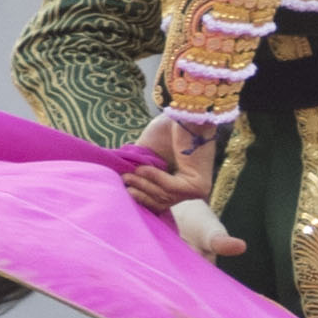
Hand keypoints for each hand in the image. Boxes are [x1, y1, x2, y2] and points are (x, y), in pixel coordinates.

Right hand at [125, 115, 246, 255]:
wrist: (185, 114)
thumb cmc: (167, 131)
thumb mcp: (145, 156)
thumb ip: (136, 171)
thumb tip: (118, 184)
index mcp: (177, 186)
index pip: (158, 203)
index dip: (140, 198)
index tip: (123, 190)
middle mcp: (188, 191)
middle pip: (159, 203)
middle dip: (139, 193)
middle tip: (124, 181)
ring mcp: (196, 191)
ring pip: (164, 197)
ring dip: (144, 185)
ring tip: (129, 174)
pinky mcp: (199, 186)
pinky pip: (171, 188)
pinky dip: (155, 178)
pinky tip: (143, 168)